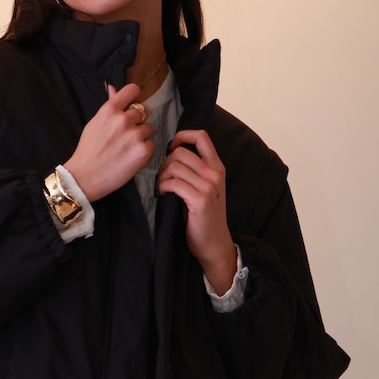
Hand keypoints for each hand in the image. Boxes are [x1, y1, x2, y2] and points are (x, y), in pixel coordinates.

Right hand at [62, 83, 153, 201]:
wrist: (85, 177)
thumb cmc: (88, 150)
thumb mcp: (95, 123)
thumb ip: (109, 105)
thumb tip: (113, 87)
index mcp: (109, 110)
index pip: (132, 90)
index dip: (135, 97)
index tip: (133, 104)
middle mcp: (123, 120)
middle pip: (143, 110)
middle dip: (137, 120)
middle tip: (126, 134)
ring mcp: (134, 135)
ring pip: (148, 128)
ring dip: (141, 136)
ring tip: (127, 147)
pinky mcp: (143, 151)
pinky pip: (151, 144)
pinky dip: (144, 150)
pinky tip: (131, 156)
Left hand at [157, 129, 236, 294]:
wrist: (213, 243)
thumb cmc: (203, 216)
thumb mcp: (205, 188)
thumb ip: (195, 170)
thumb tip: (171, 153)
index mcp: (217, 167)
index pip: (201, 136)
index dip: (182, 136)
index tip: (171, 148)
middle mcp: (215, 174)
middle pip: (181, 152)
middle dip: (164, 163)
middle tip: (162, 178)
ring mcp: (209, 186)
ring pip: (174, 166)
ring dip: (161, 177)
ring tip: (162, 188)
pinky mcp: (200, 200)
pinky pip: (173, 183)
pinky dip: (163, 187)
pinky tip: (163, 195)